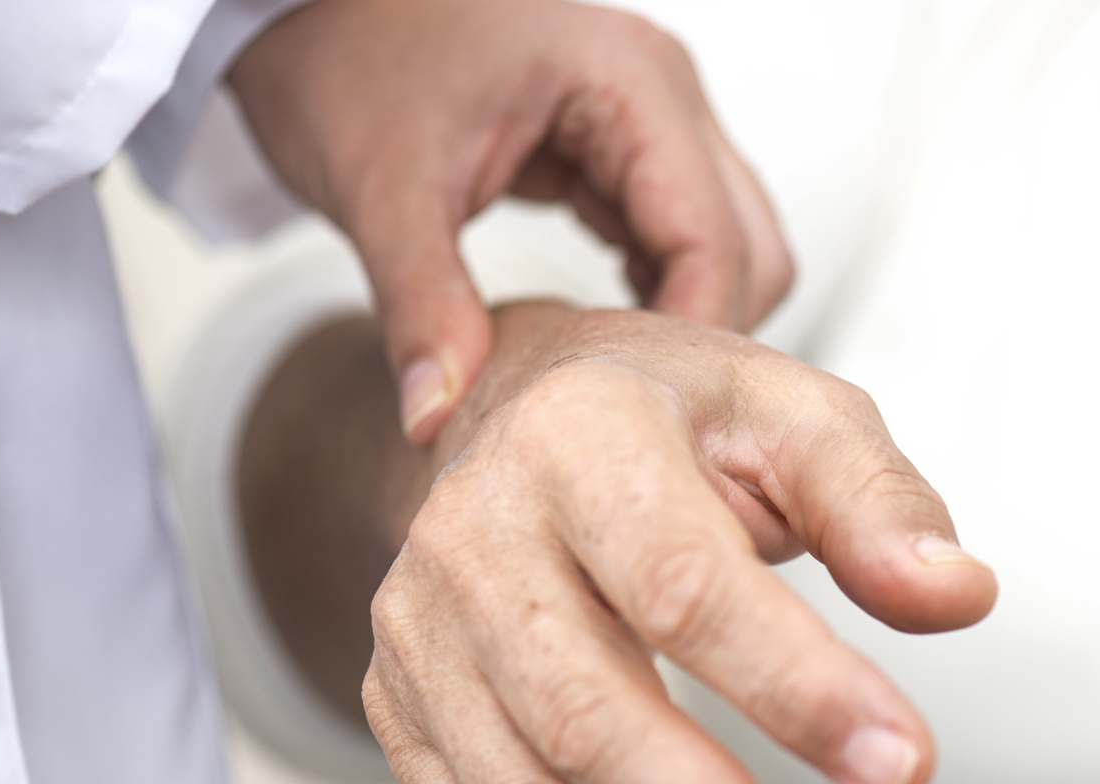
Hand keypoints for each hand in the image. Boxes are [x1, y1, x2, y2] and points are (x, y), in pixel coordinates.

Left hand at [229, 0, 792, 443]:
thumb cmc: (348, 48)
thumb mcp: (382, 189)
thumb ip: (421, 309)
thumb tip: (437, 419)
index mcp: (626, 81)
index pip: (713, 241)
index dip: (688, 341)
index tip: (634, 414)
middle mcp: (660, 93)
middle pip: (751, 248)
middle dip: (703, 336)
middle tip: (626, 405)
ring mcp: (650, 118)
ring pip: (728, 247)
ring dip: (684, 317)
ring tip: (611, 380)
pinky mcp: (621, 147)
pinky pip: (678, 238)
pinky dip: (656, 295)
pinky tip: (601, 336)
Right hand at [360, 303, 996, 783]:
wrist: (522, 422)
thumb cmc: (675, 424)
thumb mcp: (791, 418)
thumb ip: (876, 505)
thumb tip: (957, 598)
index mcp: (577, 437)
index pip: (679, 584)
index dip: (793, 688)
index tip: (902, 769)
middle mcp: (472, 536)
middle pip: (584, 717)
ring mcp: (420, 634)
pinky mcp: (401, 709)